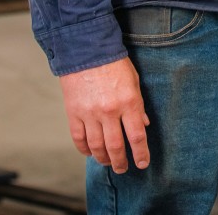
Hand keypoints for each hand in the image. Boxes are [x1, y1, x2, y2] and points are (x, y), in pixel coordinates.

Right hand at [57, 57, 150, 172]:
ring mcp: (90, 113)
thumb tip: (144, 125)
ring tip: (107, 162)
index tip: (142, 163)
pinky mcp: (74, 113)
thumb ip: (138, 105)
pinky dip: (84, 149)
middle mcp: (109, 111)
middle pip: (116, 147)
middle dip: (121, 162)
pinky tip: (90, 152)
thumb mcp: (134, 81)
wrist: (86, 49)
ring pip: (97, 146)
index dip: (141, 154)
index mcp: (128, 102)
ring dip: (103, 159)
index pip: (137, 136)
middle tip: (123, 169)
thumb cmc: (113, 64)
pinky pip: (79, 138)